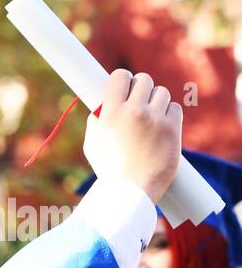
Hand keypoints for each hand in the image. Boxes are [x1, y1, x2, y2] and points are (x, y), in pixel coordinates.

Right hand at [82, 69, 182, 202]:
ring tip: (151, 119)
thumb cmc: (109, 170)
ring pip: (162, 93)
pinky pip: (175, 108)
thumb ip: (96, 122)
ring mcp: (154, 119)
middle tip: (139, 102)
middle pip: (144, 80)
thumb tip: (101, 106)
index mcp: (111, 112)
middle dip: (142, 89)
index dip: (123, 79)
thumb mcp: (92, 144)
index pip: (120, 76)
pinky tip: (161, 128)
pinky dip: (169, 115)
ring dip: (156, 102)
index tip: (124, 87)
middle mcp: (133, 111)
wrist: (131, 191)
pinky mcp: (171, 128)